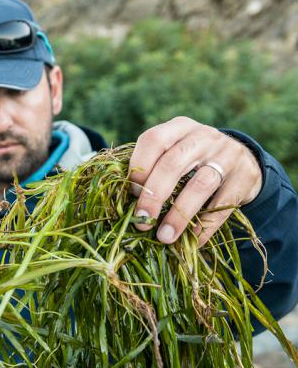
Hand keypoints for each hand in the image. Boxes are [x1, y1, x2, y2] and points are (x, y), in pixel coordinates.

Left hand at [129, 116, 261, 245]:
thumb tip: (122, 203)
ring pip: (201, 184)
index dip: (139, 169)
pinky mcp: (246, 176)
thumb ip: (152, 168)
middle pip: (173, 164)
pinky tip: (193, 239)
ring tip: (164, 237)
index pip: (153, 140)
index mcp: (179, 127)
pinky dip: (206, 225)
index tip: (130, 195)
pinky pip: (223, 204)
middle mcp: (203, 137)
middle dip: (153, 196)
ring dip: (179, 215)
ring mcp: (228, 155)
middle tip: (141, 222)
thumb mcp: (174, 153)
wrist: (242, 160)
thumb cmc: (193, 162)